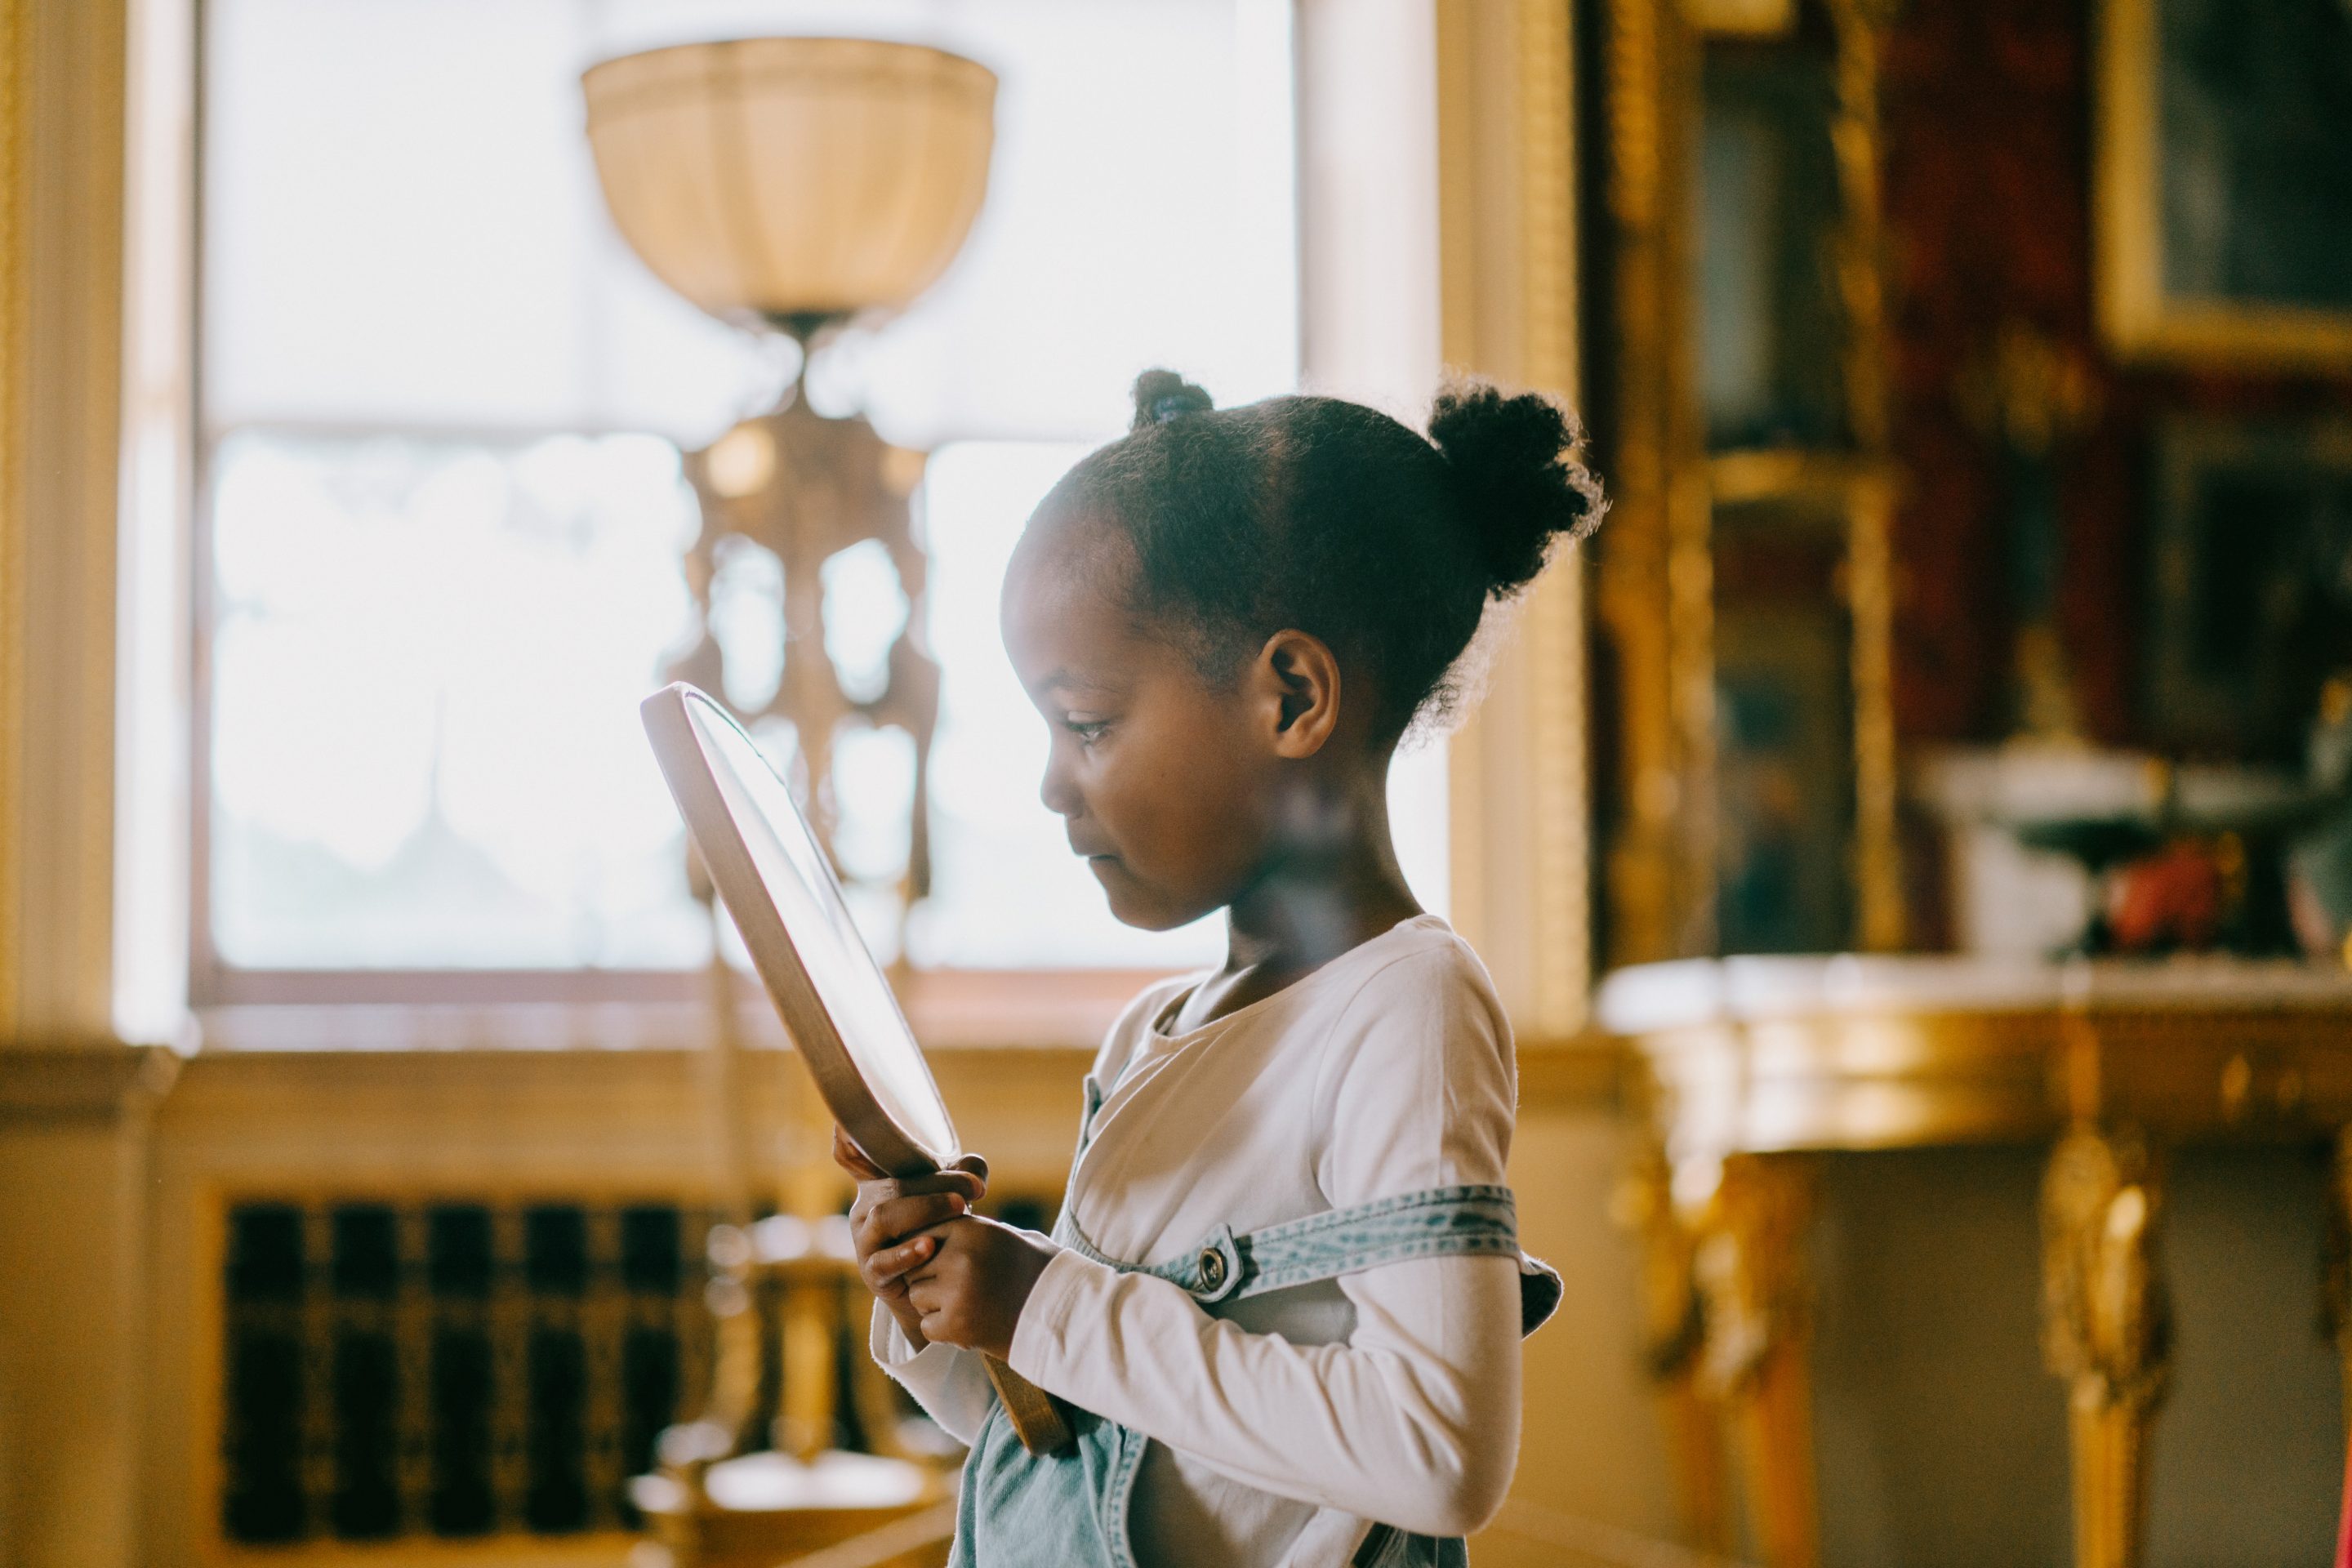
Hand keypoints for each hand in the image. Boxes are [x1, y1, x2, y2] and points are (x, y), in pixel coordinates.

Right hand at [836, 1125, 988, 1345]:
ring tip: (959, 1208)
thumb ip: (965, 1176)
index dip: (846, 1137)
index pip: (853, 1155)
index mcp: (880, 1186)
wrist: (936, 1293)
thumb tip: (975, 1169)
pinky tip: (930, 1246)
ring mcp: (865, 1241)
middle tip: (974, 1186)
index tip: (845, 1122)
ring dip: (925, 1208)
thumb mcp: (951, 1198)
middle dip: (936, 1181)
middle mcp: (866, 1209)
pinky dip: (907, 1253)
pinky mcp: (873, 1274)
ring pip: (884, 1216)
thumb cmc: (941, 1235)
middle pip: (892, 1184)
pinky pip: (884, 1261)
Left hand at [904, 1213, 1060, 1359]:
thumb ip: (967, 1231)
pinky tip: (969, 1324)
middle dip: (930, 1278)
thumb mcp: (1005, 1236)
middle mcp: (959, 1256)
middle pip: (915, 1266)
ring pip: (917, 1297)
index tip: (946, 1264)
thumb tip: (929, 1232)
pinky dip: (943, 1330)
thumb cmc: (1036, 1271)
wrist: (1064, 1313)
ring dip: (934, 1305)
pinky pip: (927, 1326)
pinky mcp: (957, 1325)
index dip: (931, 1251)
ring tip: (966, 1305)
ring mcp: (956, 1291)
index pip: (923, 1234)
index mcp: (971, 1229)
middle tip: (958, 1288)